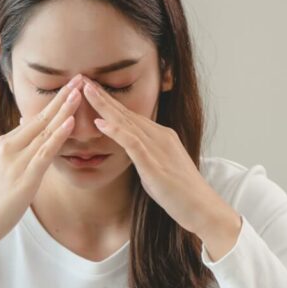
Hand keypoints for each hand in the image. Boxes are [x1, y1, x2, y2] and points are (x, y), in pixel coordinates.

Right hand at [0, 73, 84, 256]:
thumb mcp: (3, 166)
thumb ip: (16, 146)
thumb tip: (26, 123)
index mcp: (7, 143)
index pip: (35, 118)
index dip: (56, 101)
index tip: (71, 85)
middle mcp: (10, 147)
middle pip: (41, 118)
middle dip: (63, 97)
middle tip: (81, 77)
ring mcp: (17, 161)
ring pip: (45, 131)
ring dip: (65, 110)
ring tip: (80, 92)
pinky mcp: (24, 178)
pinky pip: (45, 153)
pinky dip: (58, 136)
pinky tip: (70, 123)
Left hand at [80, 77, 209, 233]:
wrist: (203, 208)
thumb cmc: (182, 193)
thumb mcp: (161, 168)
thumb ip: (146, 156)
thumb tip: (133, 154)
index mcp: (161, 136)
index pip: (130, 115)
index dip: (110, 102)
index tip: (92, 90)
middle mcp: (159, 136)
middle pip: (126, 112)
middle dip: (103, 95)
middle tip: (83, 79)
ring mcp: (157, 148)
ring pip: (126, 122)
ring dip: (104, 106)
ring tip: (86, 90)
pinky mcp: (154, 164)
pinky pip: (132, 143)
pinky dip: (115, 131)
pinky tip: (100, 122)